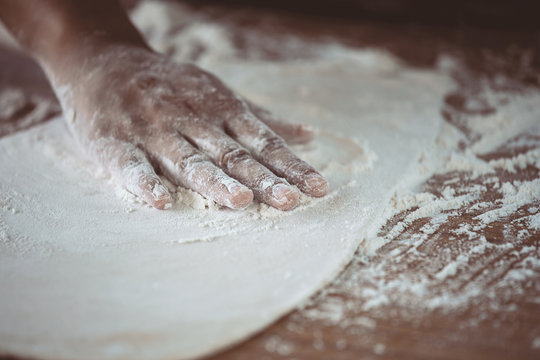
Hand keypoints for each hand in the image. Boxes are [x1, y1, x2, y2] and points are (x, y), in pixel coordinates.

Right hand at [55, 45, 327, 209]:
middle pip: (232, 154)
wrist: (104, 63)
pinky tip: (161, 202)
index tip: (318, 189)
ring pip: (188, 159)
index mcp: (220, 110)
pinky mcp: (115, 142)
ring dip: (214, 181)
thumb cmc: (172, 86)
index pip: (263, 142)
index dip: (291, 165)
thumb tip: (309, 135)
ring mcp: (153, 130)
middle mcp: (192, 120)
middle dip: (263, 178)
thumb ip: (263, 119)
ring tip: (241, 200)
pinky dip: (145, 182)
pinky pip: (131, 165)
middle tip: (290, 201)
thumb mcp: (220, 95)